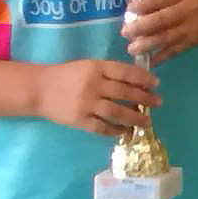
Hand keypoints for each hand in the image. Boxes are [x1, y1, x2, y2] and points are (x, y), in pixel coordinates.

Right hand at [34, 59, 159, 135]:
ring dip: (135, 118)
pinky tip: (125, 131)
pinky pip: (102, 127)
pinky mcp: (80, 120)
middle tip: (158, 103)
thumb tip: (137, 82)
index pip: (125, 72)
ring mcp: (86, 104)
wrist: (39, 89)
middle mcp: (93, 85)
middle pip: (125, 93)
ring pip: (117, 112)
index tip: (156, 84)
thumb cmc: (67, 76)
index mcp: (96, 68)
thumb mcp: (88, 66)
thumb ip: (109, 73)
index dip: (143, 78)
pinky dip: (116, 130)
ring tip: (147, 122)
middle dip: (145, 99)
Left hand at [122, 0, 197, 65]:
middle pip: (162, 20)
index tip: (129, 9)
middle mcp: (190, 10)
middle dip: (141, 27)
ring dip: (147, 44)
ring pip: (167, 37)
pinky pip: (176, 50)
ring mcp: (193, 28)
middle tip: (124, 32)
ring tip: (131, 49)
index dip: (144, 5)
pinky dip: (163, 56)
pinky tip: (150, 61)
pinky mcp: (194, 42)